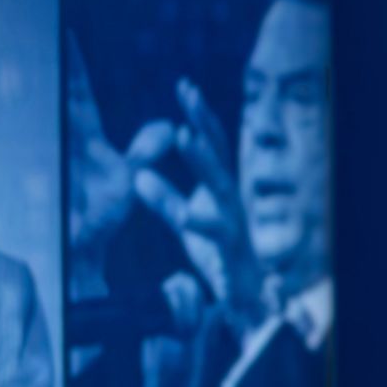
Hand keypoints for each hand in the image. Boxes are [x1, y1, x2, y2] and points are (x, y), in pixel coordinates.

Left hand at [126, 82, 260, 330]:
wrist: (247, 300)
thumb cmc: (221, 258)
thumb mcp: (186, 223)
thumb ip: (166, 200)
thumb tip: (139, 177)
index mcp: (220, 189)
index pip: (211, 144)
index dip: (198, 115)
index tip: (184, 86)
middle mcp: (232, 199)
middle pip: (220, 152)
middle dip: (204, 121)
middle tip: (187, 91)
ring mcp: (235, 222)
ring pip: (221, 184)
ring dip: (203, 159)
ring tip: (184, 135)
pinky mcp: (233, 250)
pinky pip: (216, 232)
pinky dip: (199, 221)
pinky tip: (185, 213)